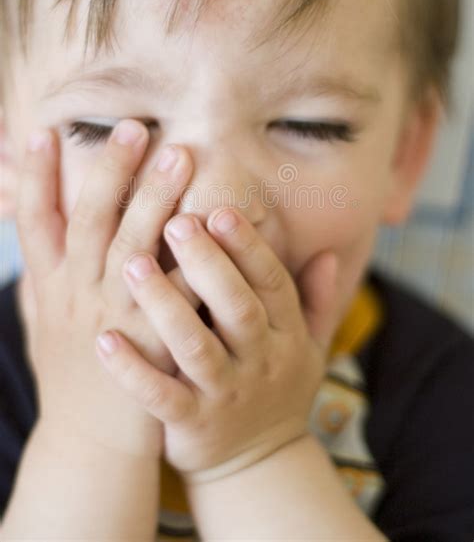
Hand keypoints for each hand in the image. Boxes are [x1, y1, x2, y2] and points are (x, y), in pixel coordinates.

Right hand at [16, 120, 198, 456]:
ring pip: (132, 248)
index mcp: (50, 287)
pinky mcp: (151, 342)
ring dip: (154, 200)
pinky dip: (191, 259)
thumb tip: (31, 232)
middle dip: (109, 173)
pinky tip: (210, 225)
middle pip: (90, 222)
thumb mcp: (41, 321)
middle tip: (134, 127)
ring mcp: (113, 318)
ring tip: (179, 157)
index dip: (36, 177)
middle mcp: (77, 295)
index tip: (43, 130)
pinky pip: (176, 294)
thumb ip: (40, 276)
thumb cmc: (69, 373)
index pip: (36, 222)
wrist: (89, 442)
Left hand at [94, 206, 338, 479]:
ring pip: (194, 346)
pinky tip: (105, 339)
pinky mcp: (192, 425)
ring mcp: (226, 396)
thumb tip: (328, 254)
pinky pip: (160, 396)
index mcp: (287, 336)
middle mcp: (260, 362)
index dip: (249, 248)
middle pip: (237, 308)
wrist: (260, 466)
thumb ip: (317, 301)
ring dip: (164, 304)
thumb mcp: (310, 348)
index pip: (272, 283)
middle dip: (207, 264)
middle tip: (175, 223)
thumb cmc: (277, 389)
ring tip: (131, 264)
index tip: (220, 211)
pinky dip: (132, 370)